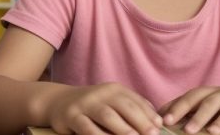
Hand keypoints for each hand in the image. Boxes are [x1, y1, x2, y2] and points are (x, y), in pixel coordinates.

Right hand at [46, 83, 162, 134]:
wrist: (58, 101)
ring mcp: (86, 104)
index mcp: (114, 90)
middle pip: (124, 107)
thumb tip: (157, 122)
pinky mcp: (72, 116)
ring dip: (122, 129)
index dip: (149, 114)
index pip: (136, 101)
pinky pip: (87, 127)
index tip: (160, 127)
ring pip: (107, 116)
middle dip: (140, 122)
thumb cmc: (92, 106)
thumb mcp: (112, 102)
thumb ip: (132, 108)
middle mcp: (101, 94)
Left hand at [161, 86, 219, 134]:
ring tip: (217, 131)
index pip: (192, 98)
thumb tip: (157, 115)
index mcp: (210, 93)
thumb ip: (183, 107)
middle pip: (212, 104)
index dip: (179, 108)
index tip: (166, 121)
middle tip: (190, 131)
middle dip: (200, 117)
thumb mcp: (205, 102)